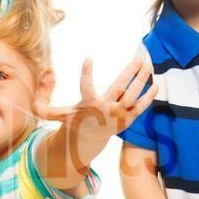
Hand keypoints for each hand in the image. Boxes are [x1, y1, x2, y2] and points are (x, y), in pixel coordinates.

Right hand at [35, 58, 157, 160]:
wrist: (89, 140)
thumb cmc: (73, 121)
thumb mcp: (55, 114)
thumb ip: (42, 103)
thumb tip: (43, 77)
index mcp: (89, 104)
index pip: (86, 86)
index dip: (86, 73)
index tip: (89, 59)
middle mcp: (106, 109)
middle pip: (121, 88)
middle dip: (131, 73)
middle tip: (139, 58)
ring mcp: (119, 115)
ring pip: (135, 95)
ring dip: (143, 79)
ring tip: (148, 64)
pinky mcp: (128, 120)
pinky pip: (141, 106)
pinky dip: (149, 96)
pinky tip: (156, 83)